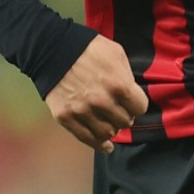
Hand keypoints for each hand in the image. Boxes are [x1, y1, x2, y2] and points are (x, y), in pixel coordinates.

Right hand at [45, 35, 148, 152]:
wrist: (53, 49)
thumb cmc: (88, 48)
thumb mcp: (116, 54)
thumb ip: (127, 75)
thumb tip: (131, 93)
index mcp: (118, 84)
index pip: (140, 108)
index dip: (137, 105)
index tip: (132, 103)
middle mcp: (102, 101)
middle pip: (125, 122)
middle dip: (125, 116)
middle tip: (119, 110)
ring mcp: (83, 111)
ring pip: (108, 133)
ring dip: (112, 128)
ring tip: (110, 122)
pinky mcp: (67, 117)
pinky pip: (87, 139)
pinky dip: (100, 145)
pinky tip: (106, 145)